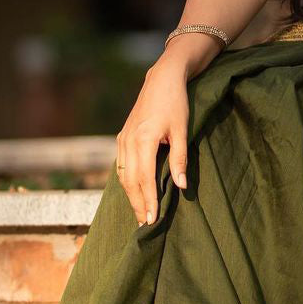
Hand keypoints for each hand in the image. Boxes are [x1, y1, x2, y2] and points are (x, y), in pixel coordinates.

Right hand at [115, 65, 189, 226]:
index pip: (144, 179)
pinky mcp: (122, 136)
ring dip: (130, 195)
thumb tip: (181, 186)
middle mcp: (128, 141)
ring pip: (122, 175)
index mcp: (143, 140)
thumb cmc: (176, 103)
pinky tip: (133, 191)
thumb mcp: (182, 130)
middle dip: (137, 203)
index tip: (152, 220)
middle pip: (129, 181)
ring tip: (139, 212)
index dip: (148, 201)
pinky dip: (126, 181)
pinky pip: (120, 165)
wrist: (162, 80)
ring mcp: (122, 138)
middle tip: (145, 224)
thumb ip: (180, 159)